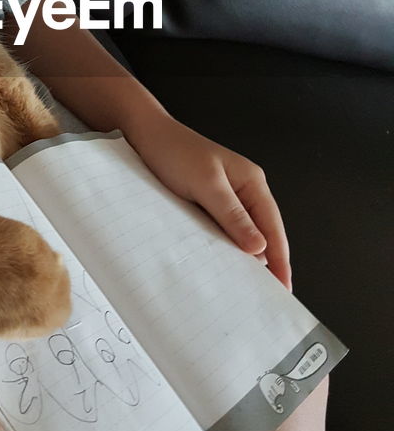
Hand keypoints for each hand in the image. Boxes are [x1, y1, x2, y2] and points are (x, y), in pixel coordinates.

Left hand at [124, 108, 291, 289]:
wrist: (146, 135)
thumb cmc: (176, 152)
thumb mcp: (207, 184)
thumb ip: (233, 216)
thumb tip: (260, 248)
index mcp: (252, 182)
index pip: (273, 227)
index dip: (281, 258)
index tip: (284, 287)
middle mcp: (245, 189)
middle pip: (264, 232)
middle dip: (269, 262)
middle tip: (270, 296)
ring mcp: (228, 196)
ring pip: (244, 233)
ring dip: (247, 257)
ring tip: (250, 287)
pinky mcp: (209, 202)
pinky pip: (224, 229)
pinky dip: (227, 247)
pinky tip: (224, 264)